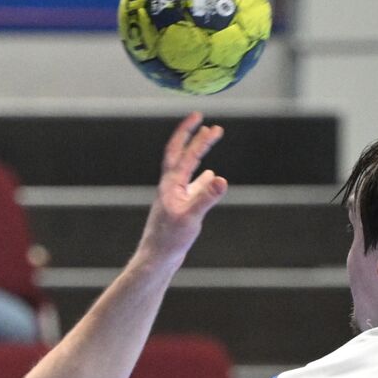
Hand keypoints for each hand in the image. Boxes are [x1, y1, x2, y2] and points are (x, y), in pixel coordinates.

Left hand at [137, 114, 228, 266]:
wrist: (157, 259)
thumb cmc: (170, 240)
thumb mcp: (190, 218)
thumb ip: (206, 197)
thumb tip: (221, 178)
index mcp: (170, 184)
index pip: (180, 152)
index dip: (190, 134)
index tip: (202, 118)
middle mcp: (170, 187)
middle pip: (182, 155)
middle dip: (194, 137)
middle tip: (207, 122)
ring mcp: (175, 197)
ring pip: (187, 169)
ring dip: (198, 154)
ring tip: (208, 140)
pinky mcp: (180, 208)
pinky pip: (192, 186)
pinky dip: (203, 178)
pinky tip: (211, 177)